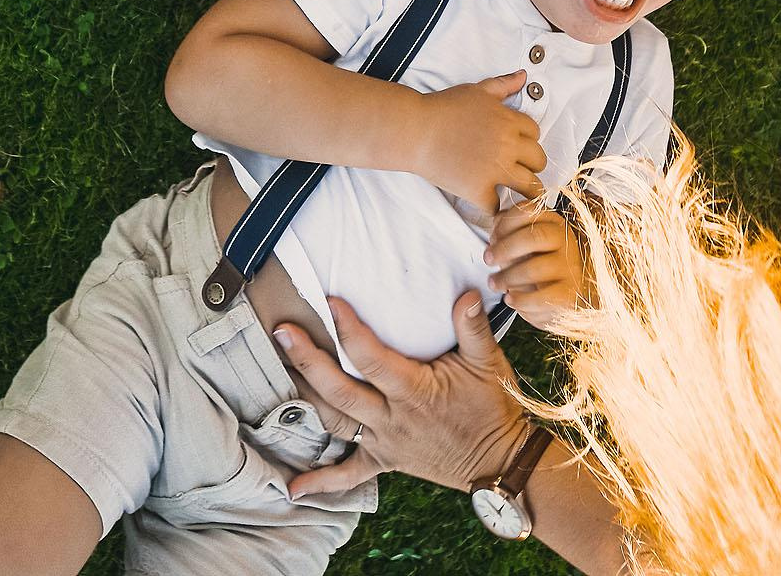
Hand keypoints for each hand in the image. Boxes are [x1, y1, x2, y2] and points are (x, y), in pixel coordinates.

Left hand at [272, 290, 529, 498]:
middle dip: (307, 360)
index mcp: (413, 390)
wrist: (500, 461)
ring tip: (280, 371)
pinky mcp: (384, 461)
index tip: (331, 301)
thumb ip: (475, 328)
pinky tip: (294, 488)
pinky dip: (321, 483)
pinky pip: (349, 476)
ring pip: (335, 422)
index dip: (348, 329)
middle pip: (339, 390)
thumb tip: (469, 293)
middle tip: (282, 332)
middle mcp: (392, 418)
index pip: (371, 357)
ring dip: (305, 399)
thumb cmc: (492, 407)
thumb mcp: (488, 363)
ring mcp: (384, 443)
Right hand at [412, 72, 547, 213]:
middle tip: (521, 169)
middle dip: (532, 165)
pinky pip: (497, 206)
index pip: (536, 133)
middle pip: (539, 161)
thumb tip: (523, 76)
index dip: (528, 139)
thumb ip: (503, 85)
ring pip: (529, 187)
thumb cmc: (443, 107)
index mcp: (509, 121)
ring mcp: (494, 170)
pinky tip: (487, 200)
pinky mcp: (478, 190)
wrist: (415, 130)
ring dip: (526, 191)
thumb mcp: (476, 90)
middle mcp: (507, 146)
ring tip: (519, 193)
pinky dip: (493, 206)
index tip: (519, 146)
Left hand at [485, 200, 583, 329]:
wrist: (559, 299)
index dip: (506, 223)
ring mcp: (570, 267)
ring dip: (508, 277)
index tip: (492, 238)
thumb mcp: (522, 245)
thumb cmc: (535, 267)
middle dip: (505, 248)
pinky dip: (521, 299)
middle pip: (535, 236)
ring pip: (536, 268)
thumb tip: (497, 223)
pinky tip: (510, 299)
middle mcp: (566, 241)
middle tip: (488, 260)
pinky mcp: (570, 294)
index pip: (529, 212)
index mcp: (552, 223)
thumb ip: (509, 231)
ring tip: (495, 283)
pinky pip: (542, 296)